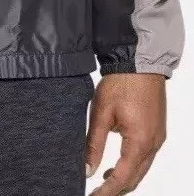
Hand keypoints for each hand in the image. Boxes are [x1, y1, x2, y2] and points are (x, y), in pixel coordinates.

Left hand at [85, 73, 166, 194]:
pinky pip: (146, 156)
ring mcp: (157, 137)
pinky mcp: (156, 130)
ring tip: (104, 181)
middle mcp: (153, 144)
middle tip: (97, 193)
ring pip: (142, 168)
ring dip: (125, 178)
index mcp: (139, 142)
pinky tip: (118, 163)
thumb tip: (86, 170)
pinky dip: (132, 165)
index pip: (122, 178)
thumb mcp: (101, 113)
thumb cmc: (121, 84)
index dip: (107, 191)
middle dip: (117, 188)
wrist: (139, 62)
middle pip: (135, 178)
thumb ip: (94, 144)